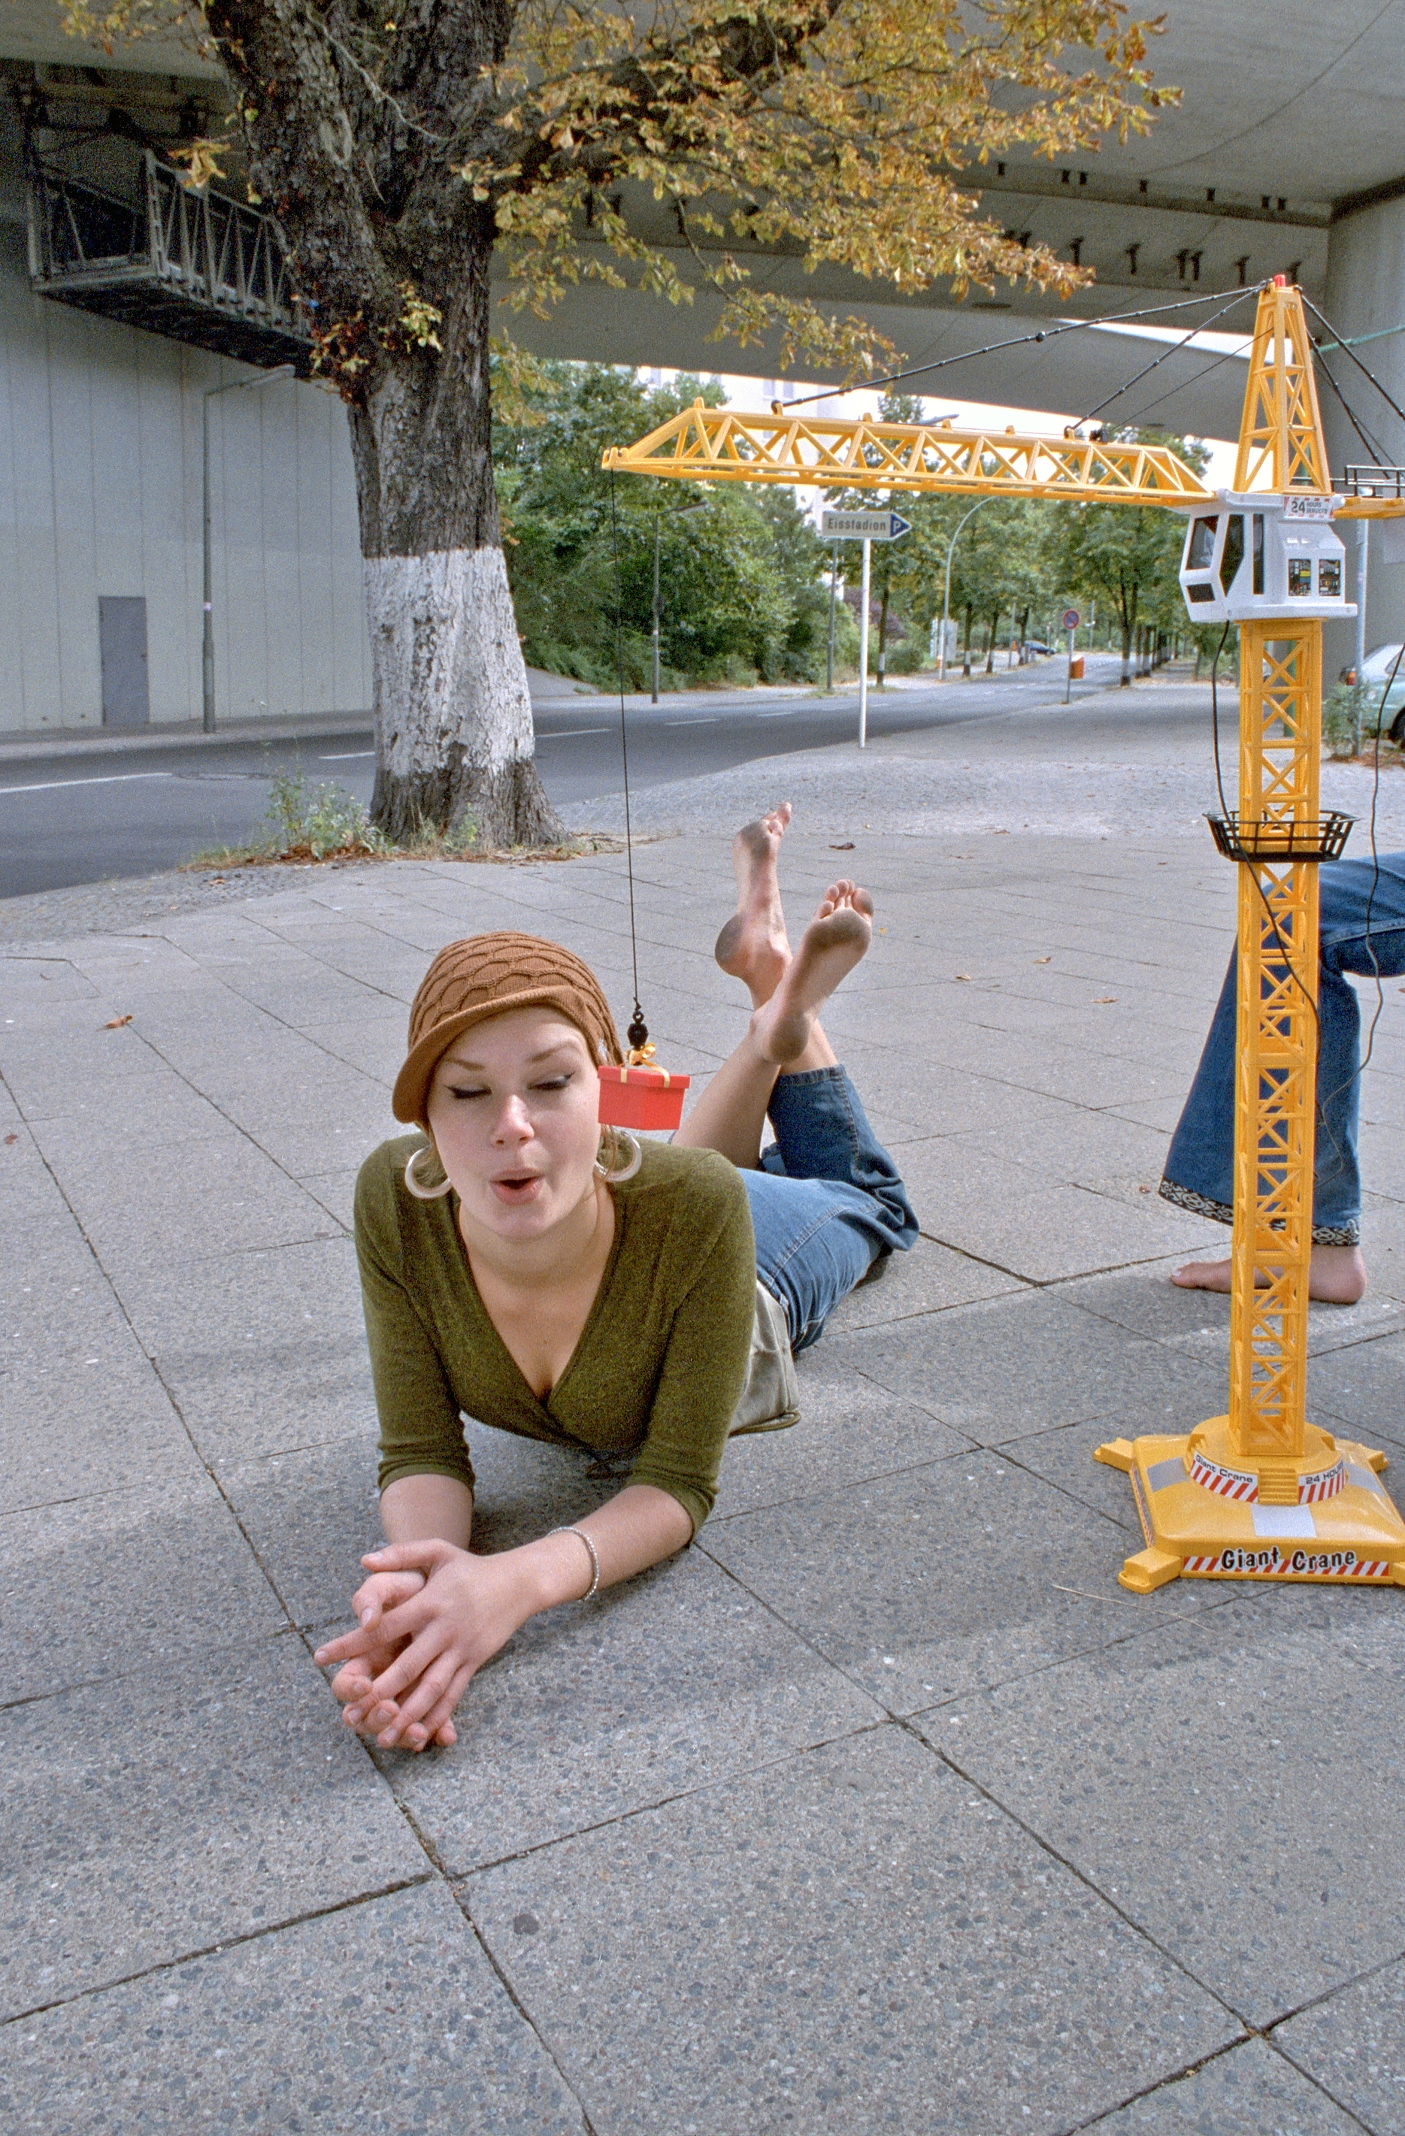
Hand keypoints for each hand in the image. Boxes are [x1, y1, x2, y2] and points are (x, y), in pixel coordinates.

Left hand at [315, 1540, 539, 1751]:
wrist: (518, 1582)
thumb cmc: (470, 1567)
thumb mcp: (437, 1551)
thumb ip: (400, 1554)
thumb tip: (364, 1561)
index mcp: (428, 1603)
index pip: (382, 1627)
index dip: (350, 1643)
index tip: (320, 1657)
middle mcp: (442, 1629)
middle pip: (406, 1666)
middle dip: (378, 1692)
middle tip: (351, 1713)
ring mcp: (460, 1649)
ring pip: (430, 1688)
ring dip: (407, 1714)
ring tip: (384, 1737)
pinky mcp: (474, 1662)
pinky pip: (454, 1694)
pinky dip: (437, 1716)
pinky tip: (420, 1734)